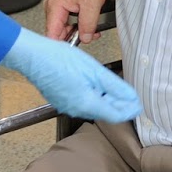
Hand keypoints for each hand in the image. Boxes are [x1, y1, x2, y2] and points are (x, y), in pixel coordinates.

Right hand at [0, 27, 141, 122]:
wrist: (33, 56)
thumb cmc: (59, 59)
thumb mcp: (94, 70)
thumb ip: (115, 87)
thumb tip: (131, 99)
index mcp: (86, 104)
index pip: (115, 116)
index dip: (129, 110)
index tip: (138, 103)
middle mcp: (76, 110)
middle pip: (105, 112)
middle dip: (118, 104)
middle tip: (128, 91)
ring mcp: (66, 106)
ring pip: (93, 107)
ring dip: (105, 98)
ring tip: (111, 84)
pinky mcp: (61, 100)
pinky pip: (82, 102)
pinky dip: (92, 94)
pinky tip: (92, 81)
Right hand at [44, 0, 109, 41]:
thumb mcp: (93, 3)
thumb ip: (88, 23)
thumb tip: (85, 38)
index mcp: (55, 5)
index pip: (51, 34)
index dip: (61, 45)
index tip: (71, 52)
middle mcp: (52, 7)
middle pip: (57, 34)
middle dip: (73, 38)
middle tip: (88, 37)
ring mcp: (56, 9)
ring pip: (63, 30)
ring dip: (77, 33)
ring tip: (90, 30)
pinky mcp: (61, 10)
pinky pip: (66, 25)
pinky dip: (77, 28)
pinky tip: (87, 26)